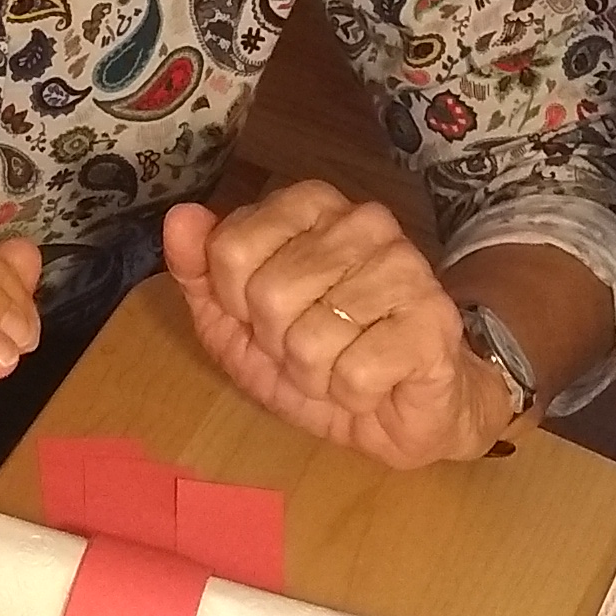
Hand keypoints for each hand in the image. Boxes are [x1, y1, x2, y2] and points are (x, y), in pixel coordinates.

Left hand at [162, 186, 517, 472]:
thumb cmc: (318, 357)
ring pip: (311, 339)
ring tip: (344, 366)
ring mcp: (406, 267)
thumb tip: (180, 218)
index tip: (265, 317)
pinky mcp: (434, 321)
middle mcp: (363, 221)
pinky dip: (353, 395)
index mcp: (311, 206)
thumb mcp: (238, 322)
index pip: (230, 248)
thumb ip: (201, 269)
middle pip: (268, 294)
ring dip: (317, 375)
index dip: (236, 303)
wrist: (399, 410)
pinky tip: (376, 384)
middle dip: (279, 344)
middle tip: (310, 348)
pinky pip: (356, 373)